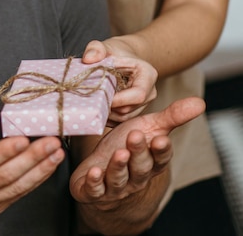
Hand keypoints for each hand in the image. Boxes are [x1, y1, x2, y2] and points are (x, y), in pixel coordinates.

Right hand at [0, 92, 65, 232]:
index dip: (3, 152)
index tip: (21, 139)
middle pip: (5, 175)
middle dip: (32, 158)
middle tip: (51, 141)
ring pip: (15, 187)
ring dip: (39, 170)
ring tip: (56, 152)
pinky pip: (16, 195)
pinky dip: (34, 181)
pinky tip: (47, 167)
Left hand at [69, 96, 204, 206]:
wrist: (102, 171)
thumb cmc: (126, 144)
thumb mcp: (148, 128)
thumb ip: (171, 117)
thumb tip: (200, 102)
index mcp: (150, 162)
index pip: (159, 158)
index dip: (160, 150)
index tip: (160, 139)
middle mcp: (135, 177)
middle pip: (140, 167)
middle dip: (139, 153)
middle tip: (135, 136)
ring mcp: (115, 186)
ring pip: (119, 178)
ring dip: (118, 167)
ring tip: (119, 153)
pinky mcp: (94, 191)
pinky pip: (95, 189)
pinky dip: (94, 183)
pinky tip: (93, 172)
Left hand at [83, 39, 157, 121]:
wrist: (120, 57)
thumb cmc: (114, 51)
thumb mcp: (105, 46)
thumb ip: (96, 49)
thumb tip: (88, 59)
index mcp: (148, 75)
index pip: (138, 94)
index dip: (118, 99)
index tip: (98, 95)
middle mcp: (150, 93)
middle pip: (129, 109)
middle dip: (108, 107)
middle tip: (89, 101)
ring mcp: (143, 105)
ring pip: (124, 117)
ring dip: (106, 114)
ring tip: (90, 104)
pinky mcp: (134, 112)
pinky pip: (120, 121)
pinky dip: (107, 117)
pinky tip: (95, 109)